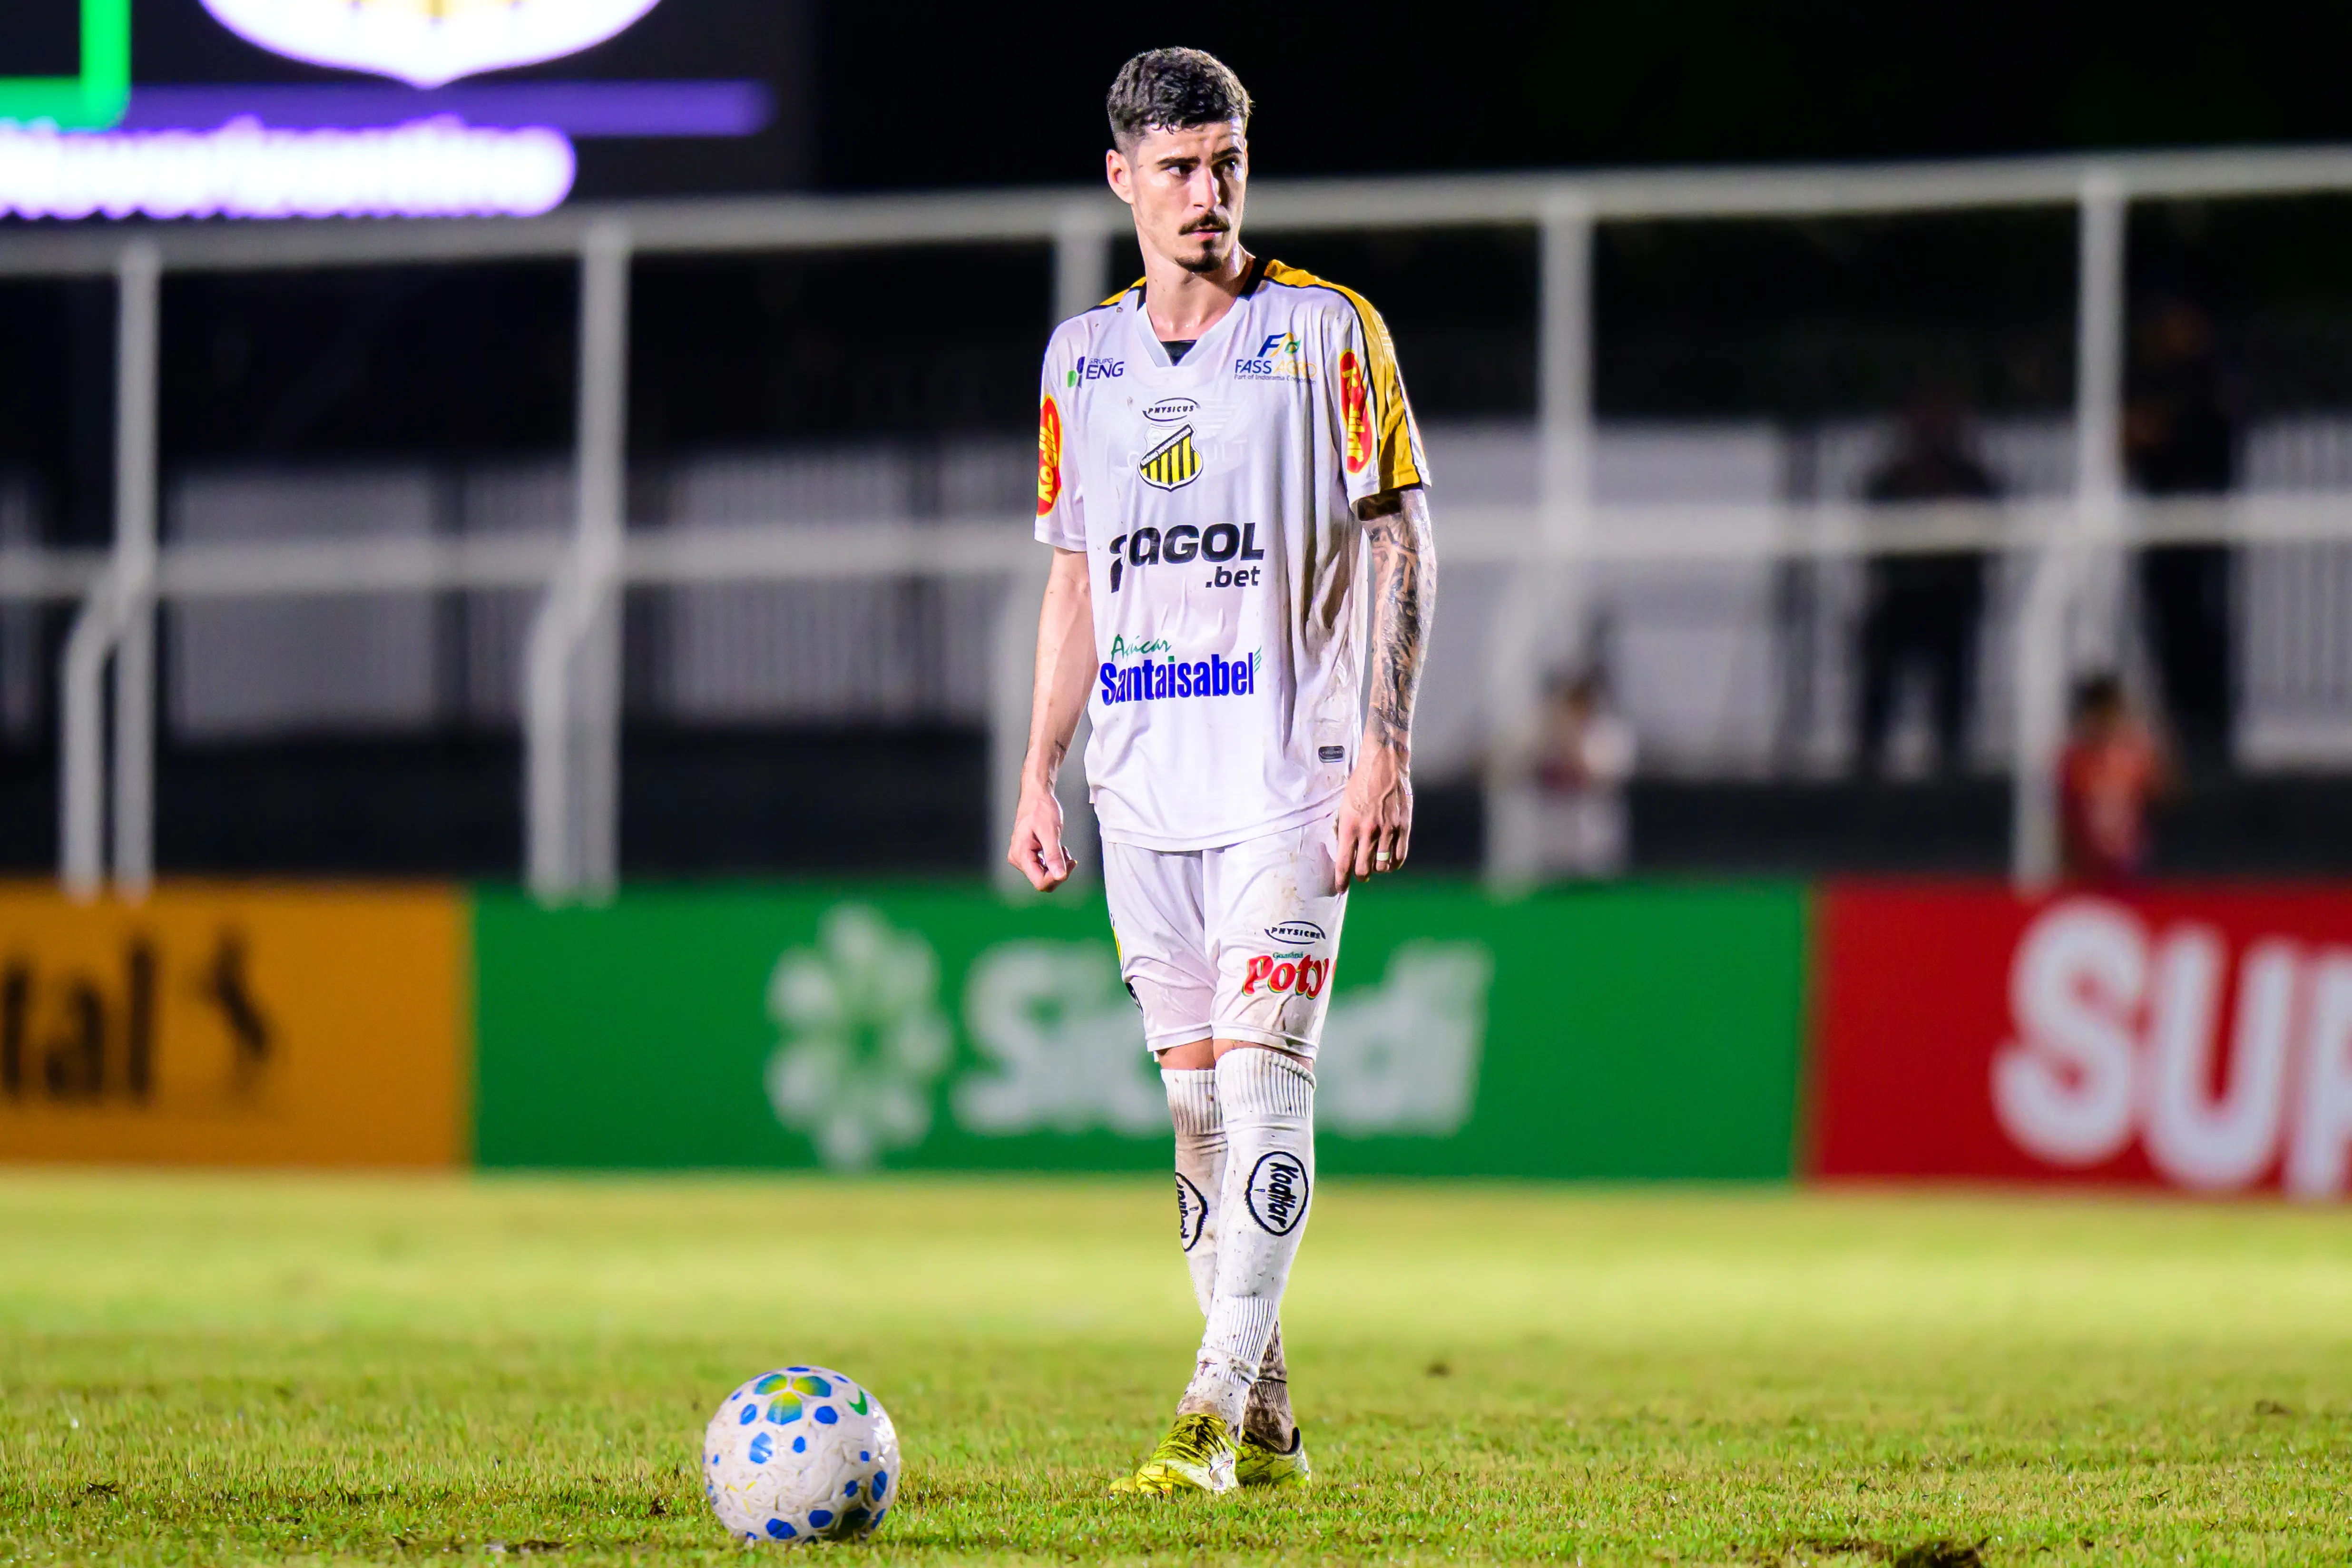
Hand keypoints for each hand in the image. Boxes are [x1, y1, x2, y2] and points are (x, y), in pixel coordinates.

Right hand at [1006, 780, 1073, 891]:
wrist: (1036, 796)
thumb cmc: (1040, 808)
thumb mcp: (1050, 832)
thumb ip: (1054, 855)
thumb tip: (1060, 876)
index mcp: (1021, 854)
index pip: (1040, 882)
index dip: (1057, 877)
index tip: (1068, 863)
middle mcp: (1018, 859)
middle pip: (1042, 881)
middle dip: (1059, 872)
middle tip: (1068, 855)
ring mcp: (1022, 857)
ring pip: (1044, 875)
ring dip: (1058, 866)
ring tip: (1063, 849)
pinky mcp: (1027, 855)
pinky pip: (1042, 868)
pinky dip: (1054, 862)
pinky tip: (1058, 851)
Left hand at [1333, 742, 1411, 890]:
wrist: (1384, 766)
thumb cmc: (1360, 784)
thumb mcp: (1344, 807)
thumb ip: (1344, 830)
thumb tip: (1343, 852)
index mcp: (1350, 827)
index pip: (1344, 863)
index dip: (1342, 880)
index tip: (1340, 888)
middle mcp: (1369, 832)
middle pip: (1364, 870)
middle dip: (1360, 877)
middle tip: (1360, 875)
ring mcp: (1388, 831)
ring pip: (1382, 866)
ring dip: (1377, 869)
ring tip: (1375, 865)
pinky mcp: (1403, 828)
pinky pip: (1399, 857)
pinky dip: (1394, 864)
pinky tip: (1390, 862)